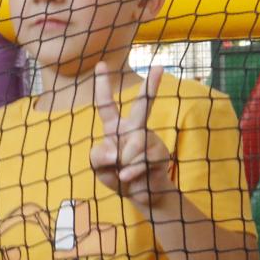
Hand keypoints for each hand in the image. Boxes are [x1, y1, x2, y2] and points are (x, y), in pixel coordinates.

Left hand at [89, 63, 173, 209]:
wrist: (140, 195)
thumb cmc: (116, 175)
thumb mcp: (98, 166)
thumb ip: (99, 155)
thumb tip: (118, 151)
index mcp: (115, 128)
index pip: (106, 105)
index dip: (102, 85)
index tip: (101, 64)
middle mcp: (135, 128)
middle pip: (142, 105)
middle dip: (151, 86)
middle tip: (160, 67)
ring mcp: (150, 140)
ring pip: (134, 145)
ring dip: (124, 164)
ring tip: (124, 173)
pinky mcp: (160, 154)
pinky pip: (141, 161)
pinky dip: (131, 174)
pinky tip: (131, 178)